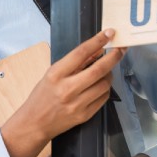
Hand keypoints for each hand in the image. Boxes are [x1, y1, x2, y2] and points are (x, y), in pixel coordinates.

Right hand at [2, 29, 125, 156]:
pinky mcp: (85, 115)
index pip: (81, 53)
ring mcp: (77, 103)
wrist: (35, 123)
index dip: (97, 41)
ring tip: (106, 71)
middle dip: (113, 57)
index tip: (109, 33)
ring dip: (109, 74)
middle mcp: (67, 88)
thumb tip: (96, 50)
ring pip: (104, 84)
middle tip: (121, 49)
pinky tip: (101, 85)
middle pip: (98, 69)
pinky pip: (103, 98)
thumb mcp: (52, 74)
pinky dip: (106, 88)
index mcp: (56, 74)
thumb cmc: (42, 95)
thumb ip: (74, 63)